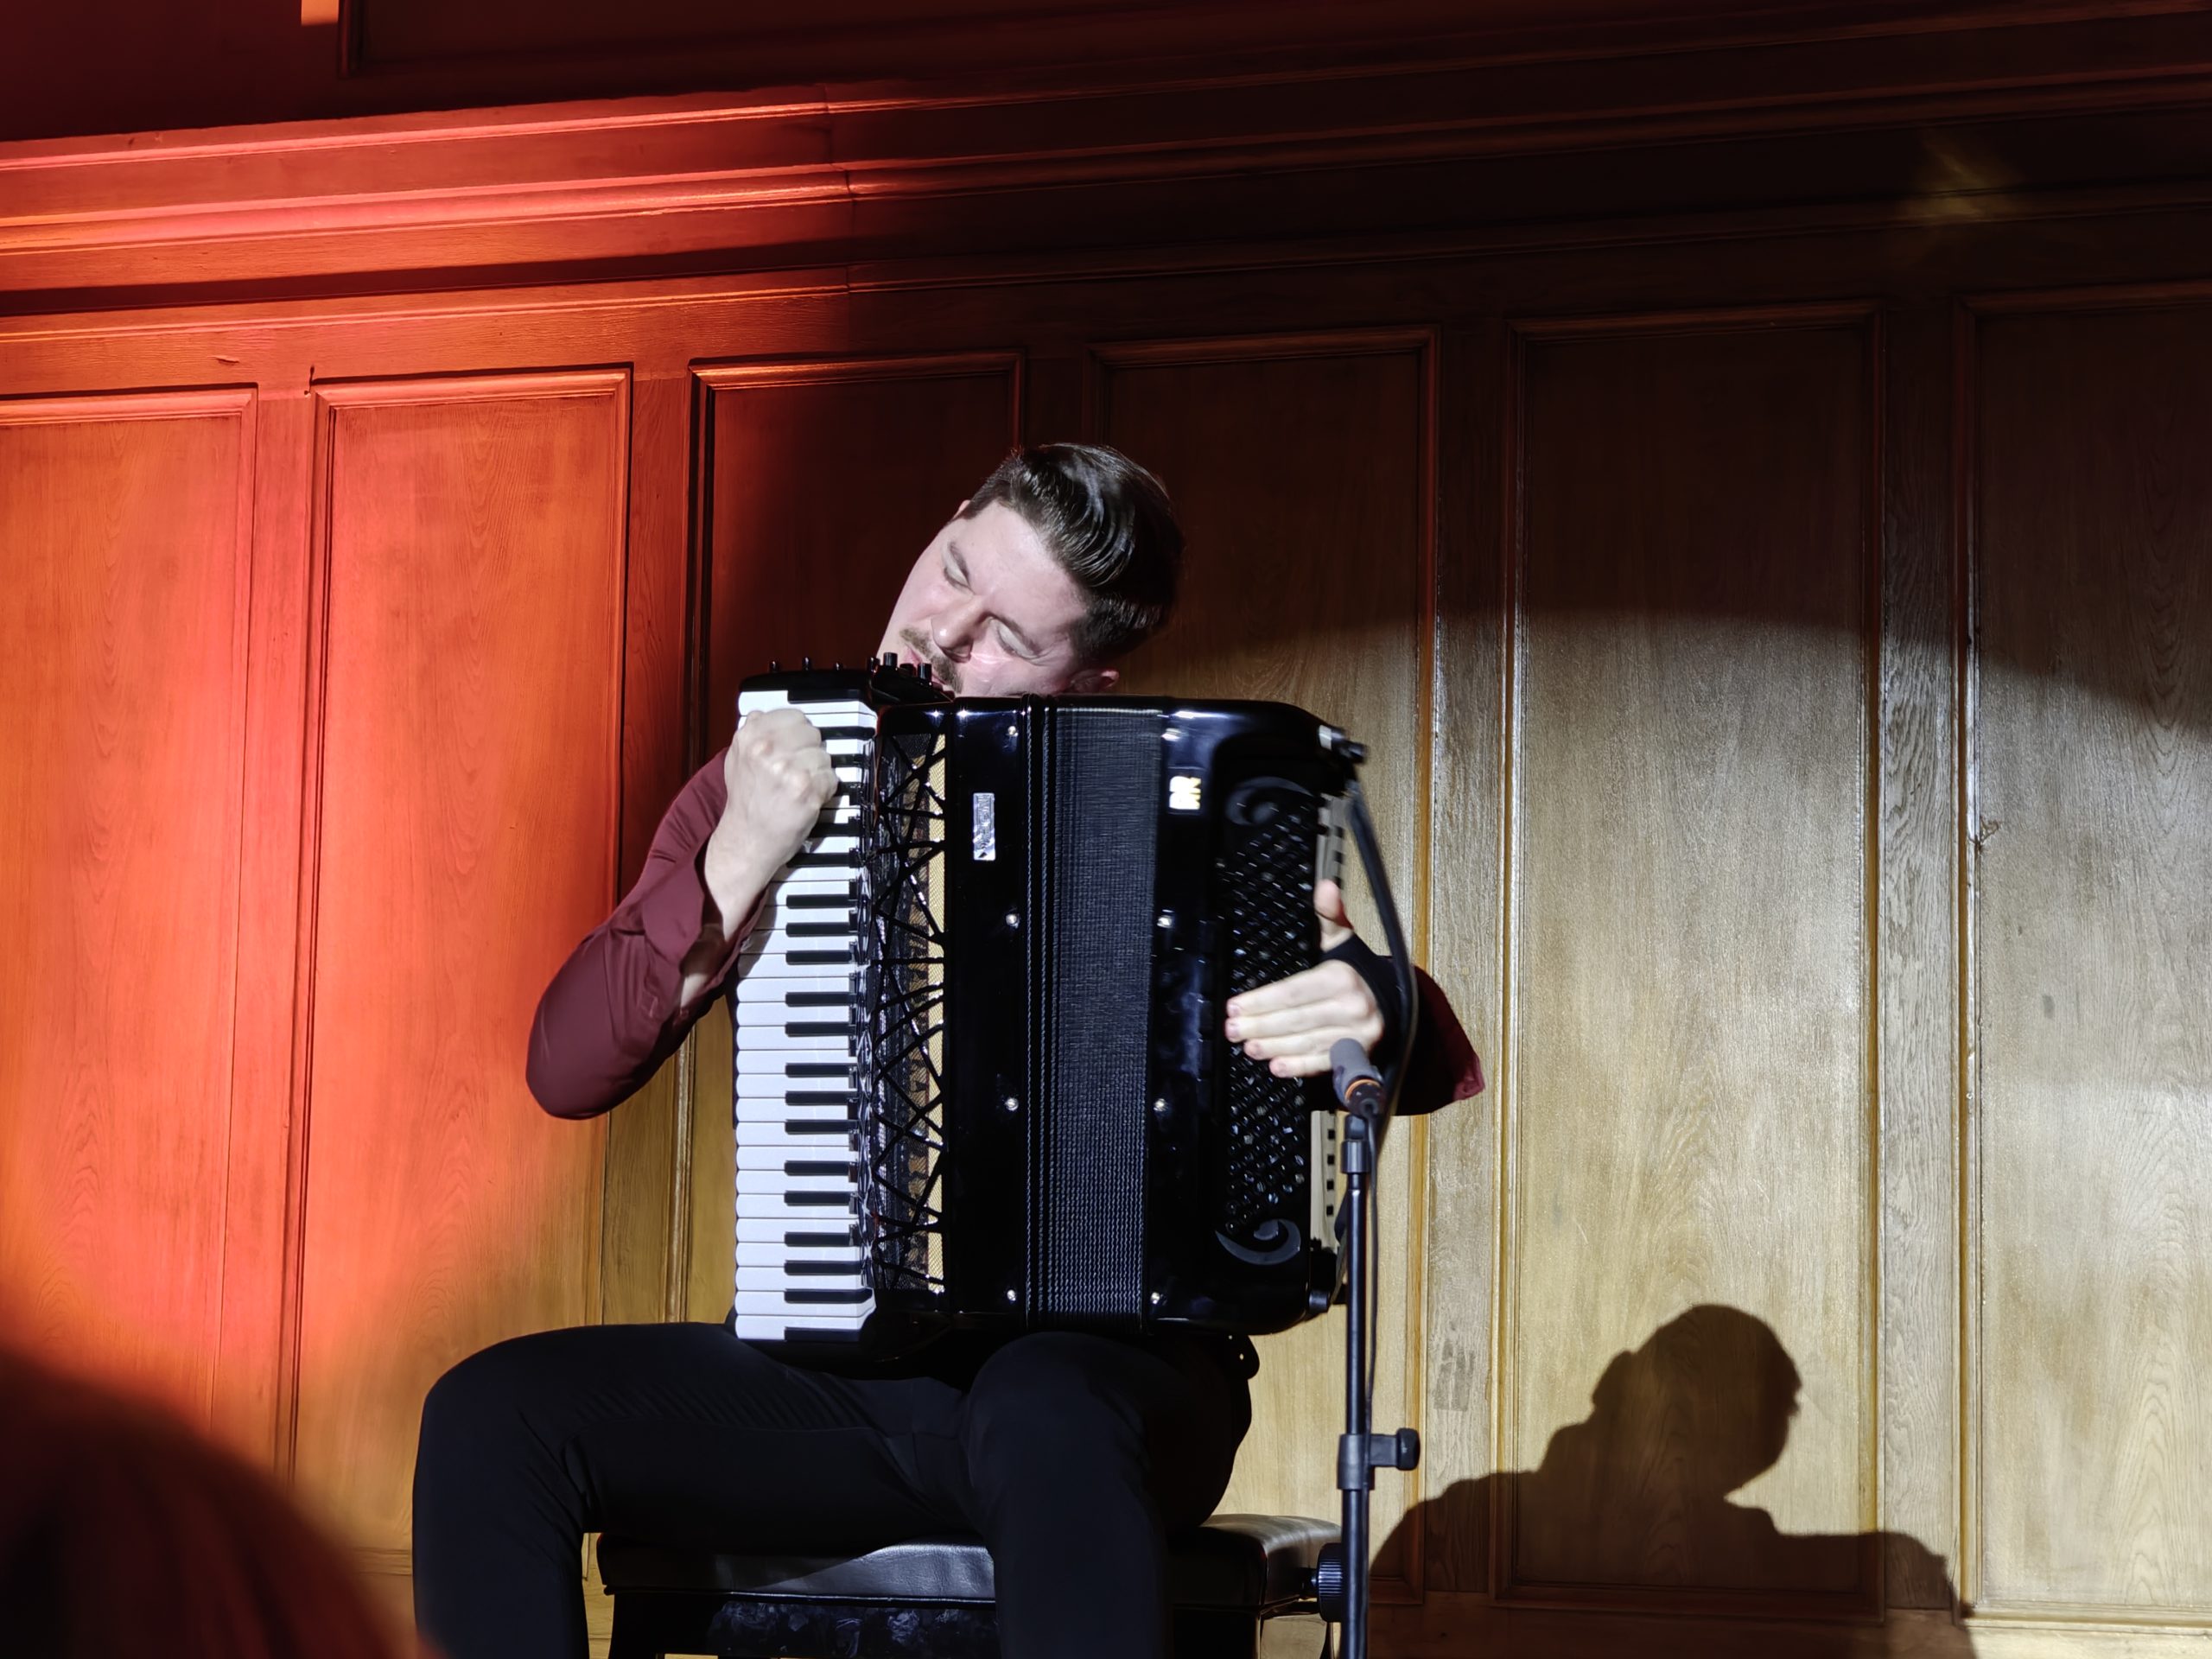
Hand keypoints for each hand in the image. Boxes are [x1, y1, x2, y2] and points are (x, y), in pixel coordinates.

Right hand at [701, 707, 838, 922]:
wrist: (748, 839)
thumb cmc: (746, 802)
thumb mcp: (735, 759)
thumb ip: (750, 733)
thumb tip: (762, 714)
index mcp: (750, 737)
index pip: (795, 716)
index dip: (798, 733)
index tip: (794, 745)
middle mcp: (767, 750)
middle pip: (813, 734)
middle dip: (810, 751)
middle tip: (797, 770)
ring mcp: (788, 770)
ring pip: (824, 757)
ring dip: (818, 772)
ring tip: (799, 786)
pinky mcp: (807, 791)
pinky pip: (832, 778)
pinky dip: (825, 789)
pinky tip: (808, 797)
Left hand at [1221, 880, 1382, 1078]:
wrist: (1393, 1001)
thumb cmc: (1356, 970)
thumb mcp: (1342, 940)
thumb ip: (1329, 915)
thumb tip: (1325, 887)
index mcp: (1342, 976)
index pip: (1292, 992)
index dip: (1260, 1001)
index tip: (1235, 1006)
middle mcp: (1352, 1005)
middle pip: (1295, 1019)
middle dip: (1259, 1025)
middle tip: (1233, 1029)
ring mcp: (1357, 1033)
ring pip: (1307, 1041)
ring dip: (1273, 1047)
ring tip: (1248, 1046)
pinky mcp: (1359, 1053)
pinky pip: (1325, 1062)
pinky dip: (1300, 1066)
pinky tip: (1277, 1066)